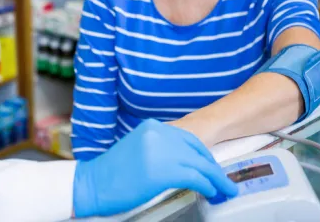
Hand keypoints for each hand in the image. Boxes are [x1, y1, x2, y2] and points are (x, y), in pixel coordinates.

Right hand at [72, 119, 237, 217]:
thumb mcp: (138, 149)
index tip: (212, 167)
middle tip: (225, 181)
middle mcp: (159, 134)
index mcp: (153, 127)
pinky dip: (209, 187)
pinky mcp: (164, 171)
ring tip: (226, 190)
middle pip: (198, 150)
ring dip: (217, 180)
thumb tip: (184, 162)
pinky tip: (213, 193)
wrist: (92, 184)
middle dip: (214, 168)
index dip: (204, 155)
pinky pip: (197, 178)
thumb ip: (159, 149)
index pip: (189, 138)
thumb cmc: (112, 173)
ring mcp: (162, 151)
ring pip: (201, 165)